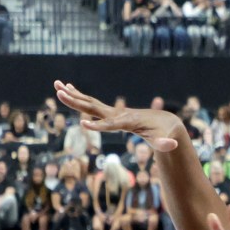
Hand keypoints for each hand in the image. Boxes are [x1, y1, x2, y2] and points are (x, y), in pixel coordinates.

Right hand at [54, 80, 179, 151]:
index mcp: (127, 122)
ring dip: (72, 94)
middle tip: (59, 92)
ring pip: (90, 103)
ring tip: (56, 84)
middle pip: (94, 108)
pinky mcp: (111, 113)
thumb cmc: (163, 134)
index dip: (98, 126)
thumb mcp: (165, 140)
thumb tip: (173, 145)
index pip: (110, 125)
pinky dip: (79, 96)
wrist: (164, 122)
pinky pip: (92, 104)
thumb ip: (167, 143)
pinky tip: (67, 88)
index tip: (83, 124)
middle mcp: (118, 114)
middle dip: (76, 101)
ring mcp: (113, 112)